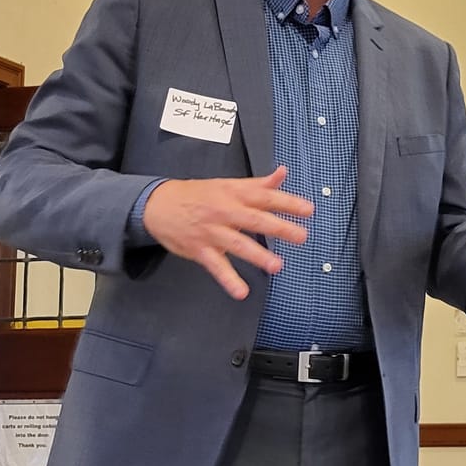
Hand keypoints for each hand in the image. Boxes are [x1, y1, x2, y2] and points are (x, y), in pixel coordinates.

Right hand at [142, 165, 313, 299]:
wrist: (158, 204)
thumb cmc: (197, 195)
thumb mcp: (227, 184)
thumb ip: (258, 184)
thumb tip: (283, 173)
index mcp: (234, 194)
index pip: (265, 197)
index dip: (288, 203)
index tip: (308, 210)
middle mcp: (225, 212)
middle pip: (255, 220)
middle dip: (279, 228)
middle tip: (301, 236)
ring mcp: (212, 232)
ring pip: (237, 244)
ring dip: (258, 256)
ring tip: (276, 266)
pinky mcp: (201, 250)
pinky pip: (216, 266)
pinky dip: (229, 280)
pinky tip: (241, 291)